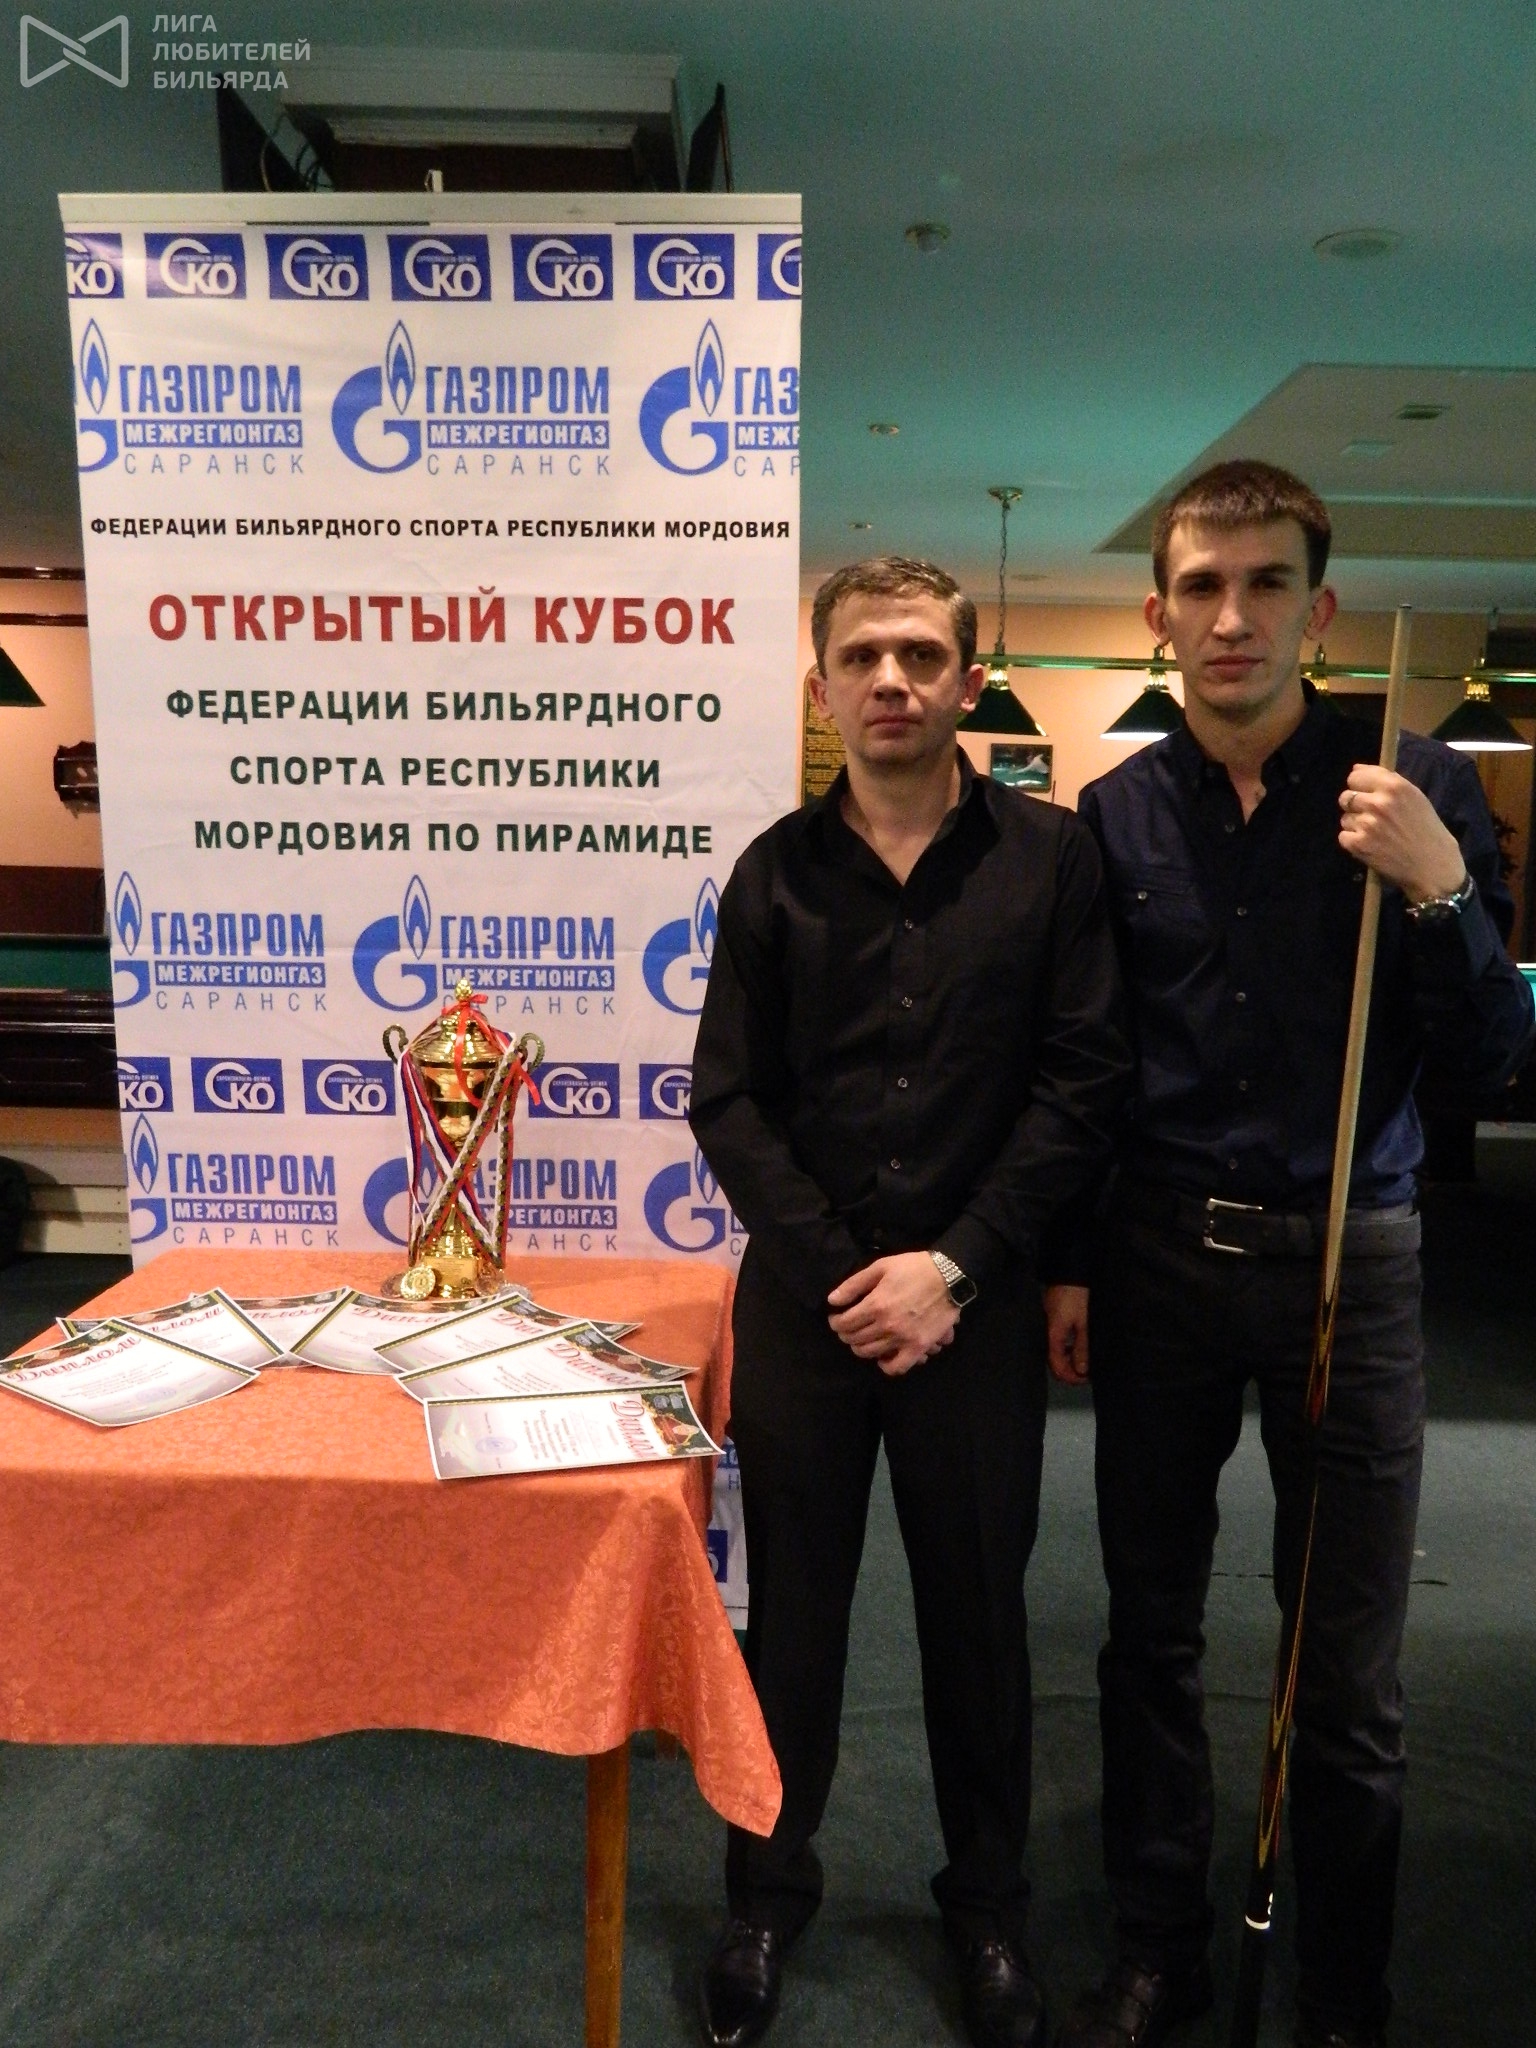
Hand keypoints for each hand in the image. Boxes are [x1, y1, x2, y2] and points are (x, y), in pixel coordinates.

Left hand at [827, 1252, 959, 1376]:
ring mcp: (903, 1339)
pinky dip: (886, 1366)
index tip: (836, 1318)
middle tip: (847, 1328)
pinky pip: (897, 1367)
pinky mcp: (918, 1347)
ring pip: (871, 1353)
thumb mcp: (881, 1267)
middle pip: (855, 1339)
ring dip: (860, 1348)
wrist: (949, 1276)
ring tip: (861, 1339)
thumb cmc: (913, 1268)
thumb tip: (832, 1301)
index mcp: (876, 1305)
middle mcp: (887, 1326)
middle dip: (845, 1334)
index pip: (844, 1323)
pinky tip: (883, 1358)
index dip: (835, 1322)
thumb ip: (854, 1284)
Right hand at [1044, 1284, 1089, 1384]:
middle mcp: (1047, 1332)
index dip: (1071, 1377)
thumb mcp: (1084, 1323)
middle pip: (1054, 1361)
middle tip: (1088, 1372)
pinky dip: (1067, 1348)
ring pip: (1055, 1351)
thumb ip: (1082, 1347)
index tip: (1086, 1379)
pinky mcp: (1052, 1319)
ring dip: (1069, 1360)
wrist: (1069, 1270)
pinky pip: (1057, 1341)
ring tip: (1086, 1361)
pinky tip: (1078, 1346)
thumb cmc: (1077, 1296)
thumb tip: (1082, 1370)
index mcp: (1053, 1335)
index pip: (1057, 1366)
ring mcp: (1048, 1325)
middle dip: (1070, 1371)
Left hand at [1339, 766, 1466, 904]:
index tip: (1366, 793)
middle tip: (1371, 817)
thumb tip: (1356, 770)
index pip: (1356, 775)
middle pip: (1346, 796)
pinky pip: (1343, 835)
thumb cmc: (1427, 830)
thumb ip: (1387, 781)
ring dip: (1355, 824)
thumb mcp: (1414, 797)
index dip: (1359, 785)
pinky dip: (1353, 841)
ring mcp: (1366, 824)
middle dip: (1355, 806)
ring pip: (1345, 817)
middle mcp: (1377, 802)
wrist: (1433, 866)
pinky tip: (1371, 845)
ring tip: (1376, 833)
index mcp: (1394, 786)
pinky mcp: (1358, 844)